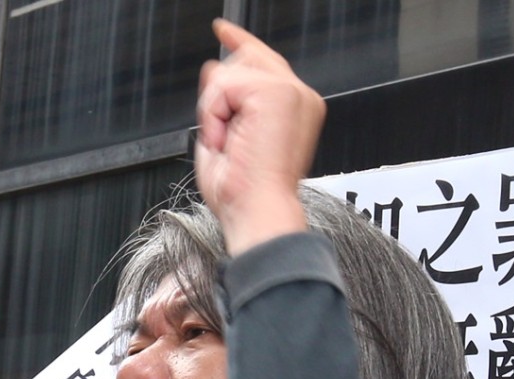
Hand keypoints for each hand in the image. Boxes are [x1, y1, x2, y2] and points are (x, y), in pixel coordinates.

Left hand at [195, 18, 325, 255]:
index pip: (264, 63)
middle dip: (220, 96)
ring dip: (215, 112)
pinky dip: (215, 114)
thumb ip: (222, 102)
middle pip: (245, 60)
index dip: (240, 43)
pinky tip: (229, 139)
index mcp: (294, 110)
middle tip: (224, 139)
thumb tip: (214, 69)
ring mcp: (292, 92)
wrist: (258, 212)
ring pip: (230, 73)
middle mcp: (300, 98)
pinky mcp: (278, 93)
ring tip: (229, 145)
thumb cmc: (245, 195)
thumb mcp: (224, 140)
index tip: (223, 30)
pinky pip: (224, 85)